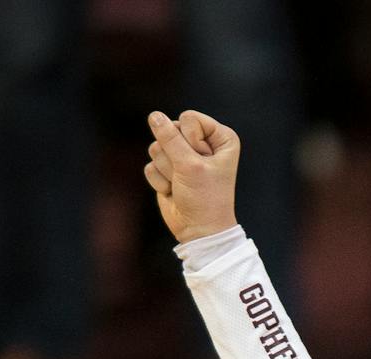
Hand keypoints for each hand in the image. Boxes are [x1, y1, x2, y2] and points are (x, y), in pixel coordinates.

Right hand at [145, 109, 239, 243]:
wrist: (199, 230)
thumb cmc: (205, 198)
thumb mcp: (190, 165)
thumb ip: (170, 138)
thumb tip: (154, 116)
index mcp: (220, 137)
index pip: (189, 118)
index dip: (190, 140)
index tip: (202, 161)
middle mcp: (202, 143)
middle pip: (170, 130)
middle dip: (175, 156)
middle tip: (191, 176)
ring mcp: (183, 156)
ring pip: (157, 147)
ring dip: (167, 170)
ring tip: (182, 184)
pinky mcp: (167, 169)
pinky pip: (151, 164)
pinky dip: (160, 180)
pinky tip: (173, 191)